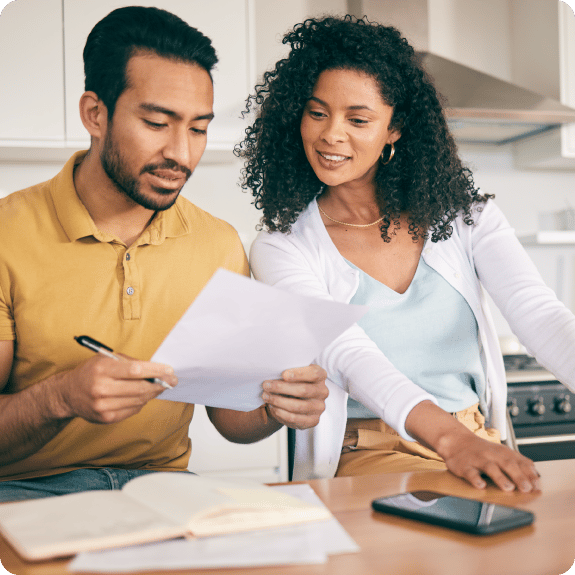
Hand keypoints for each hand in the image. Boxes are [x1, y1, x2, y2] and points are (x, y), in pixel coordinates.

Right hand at [53, 355, 177, 423]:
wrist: (68, 394)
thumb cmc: (91, 372)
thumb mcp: (106, 358)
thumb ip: (129, 362)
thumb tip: (156, 369)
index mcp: (102, 369)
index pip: (136, 370)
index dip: (156, 371)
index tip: (169, 370)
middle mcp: (101, 388)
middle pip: (140, 388)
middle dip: (160, 384)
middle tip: (172, 380)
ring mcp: (103, 406)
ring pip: (139, 400)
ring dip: (153, 393)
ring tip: (160, 386)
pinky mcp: (106, 418)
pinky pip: (132, 410)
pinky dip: (141, 402)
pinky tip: (144, 396)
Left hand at [262, 364, 327, 429]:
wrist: (294, 399)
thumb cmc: (293, 381)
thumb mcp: (293, 372)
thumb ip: (289, 371)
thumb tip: (273, 371)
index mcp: (321, 376)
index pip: (314, 374)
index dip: (299, 374)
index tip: (283, 374)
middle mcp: (323, 391)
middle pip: (303, 390)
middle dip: (282, 388)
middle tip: (266, 385)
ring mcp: (319, 407)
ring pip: (297, 406)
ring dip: (278, 401)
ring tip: (266, 396)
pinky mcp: (313, 420)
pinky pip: (294, 418)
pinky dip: (280, 413)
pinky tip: (272, 407)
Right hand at [406, 401, 539, 491]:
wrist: (455, 440)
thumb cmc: (481, 450)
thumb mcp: (501, 452)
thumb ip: (518, 463)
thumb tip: (536, 478)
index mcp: (503, 452)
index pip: (520, 462)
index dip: (530, 475)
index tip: (537, 486)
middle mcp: (492, 455)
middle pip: (508, 464)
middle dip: (519, 477)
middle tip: (527, 489)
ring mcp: (478, 460)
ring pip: (490, 468)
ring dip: (500, 478)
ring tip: (508, 488)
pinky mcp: (464, 466)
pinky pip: (470, 473)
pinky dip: (476, 479)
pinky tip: (481, 486)